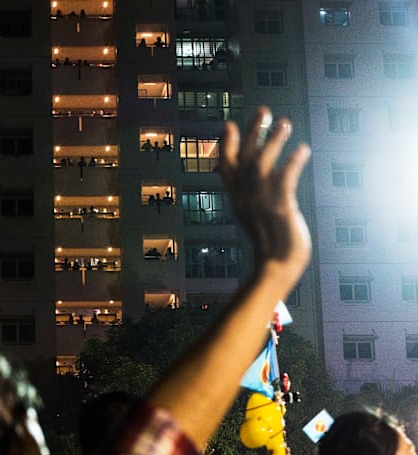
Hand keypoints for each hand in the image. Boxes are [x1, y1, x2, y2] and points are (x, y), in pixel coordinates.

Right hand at [220, 107, 311, 283]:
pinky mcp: (278, 209)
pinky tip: (303, 149)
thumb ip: (255, 200)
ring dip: (272, 142)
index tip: (229, 125)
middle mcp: (244, 198)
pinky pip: (284, 180)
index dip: (226, 145)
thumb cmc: (272, 247)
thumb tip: (261, 187)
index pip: (226, 167)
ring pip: (261, 165)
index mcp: (237, 200)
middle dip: (252, 133)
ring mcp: (260, 203)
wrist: (275, 269)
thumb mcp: (258, 219)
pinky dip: (292, 162)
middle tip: (263, 111)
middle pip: (244, 159)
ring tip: (284, 123)